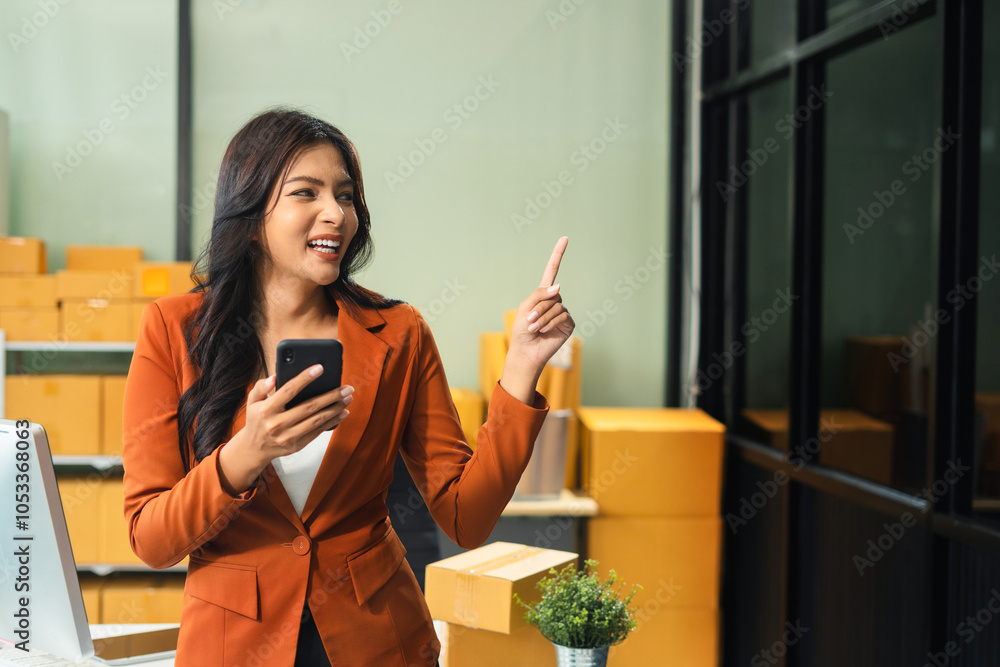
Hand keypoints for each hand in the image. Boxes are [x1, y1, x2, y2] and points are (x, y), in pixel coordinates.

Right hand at [218, 365, 352, 494]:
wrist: (254, 449)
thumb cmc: (256, 420)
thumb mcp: (252, 401)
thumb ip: (260, 387)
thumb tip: (274, 378)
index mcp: (266, 409)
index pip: (288, 390)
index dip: (305, 378)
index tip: (320, 368)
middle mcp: (277, 424)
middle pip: (309, 406)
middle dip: (331, 396)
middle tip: (347, 387)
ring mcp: (288, 436)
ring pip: (317, 420)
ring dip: (336, 408)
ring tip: (348, 398)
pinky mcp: (297, 445)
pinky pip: (318, 432)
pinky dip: (332, 422)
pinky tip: (342, 413)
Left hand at [501, 237, 574, 402]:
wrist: (526, 351)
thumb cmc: (521, 330)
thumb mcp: (525, 307)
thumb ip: (540, 294)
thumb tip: (559, 287)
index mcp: (542, 294)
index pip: (552, 270)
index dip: (558, 254)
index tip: (565, 238)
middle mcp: (554, 301)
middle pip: (551, 294)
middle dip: (539, 307)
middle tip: (529, 321)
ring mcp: (563, 312)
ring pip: (557, 306)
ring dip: (543, 317)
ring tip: (534, 328)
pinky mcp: (568, 324)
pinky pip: (562, 316)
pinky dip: (550, 323)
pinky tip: (544, 332)